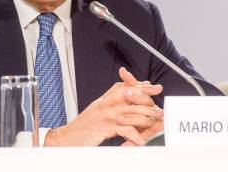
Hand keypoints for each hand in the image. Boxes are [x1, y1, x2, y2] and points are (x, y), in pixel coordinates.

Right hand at [44, 71, 163, 146]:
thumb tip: (132, 91)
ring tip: (155, 124)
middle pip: (132, 96)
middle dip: (149, 102)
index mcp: (107, 97)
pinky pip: (124, 129)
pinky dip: (134, 136)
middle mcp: (107, 102)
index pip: (128, 86)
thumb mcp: (100, 109)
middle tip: (160, 109)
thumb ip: (115, 99)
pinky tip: (141, 141)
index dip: (143, 86)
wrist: (67, 138)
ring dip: (145, 118)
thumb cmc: (85, 126)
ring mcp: (106, 113)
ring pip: (132, 111)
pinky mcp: (105, 126)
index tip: (157, 88)